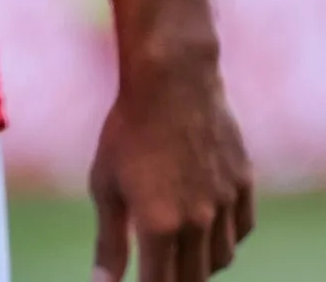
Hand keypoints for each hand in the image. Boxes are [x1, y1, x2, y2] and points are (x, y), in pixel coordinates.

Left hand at [87, 61, 252, 280]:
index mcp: (159, 224)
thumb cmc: (127, 132)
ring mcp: (225, 203)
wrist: (172, 85)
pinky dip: (225, 239)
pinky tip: (206, 231)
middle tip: (158, 272)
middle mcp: (198, 221)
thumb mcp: (105, 186)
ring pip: (222, 258)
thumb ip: (109, 240)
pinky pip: (241, 230)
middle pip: (194, 278)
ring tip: (180, 255)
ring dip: (201, 265)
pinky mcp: (243, 185)